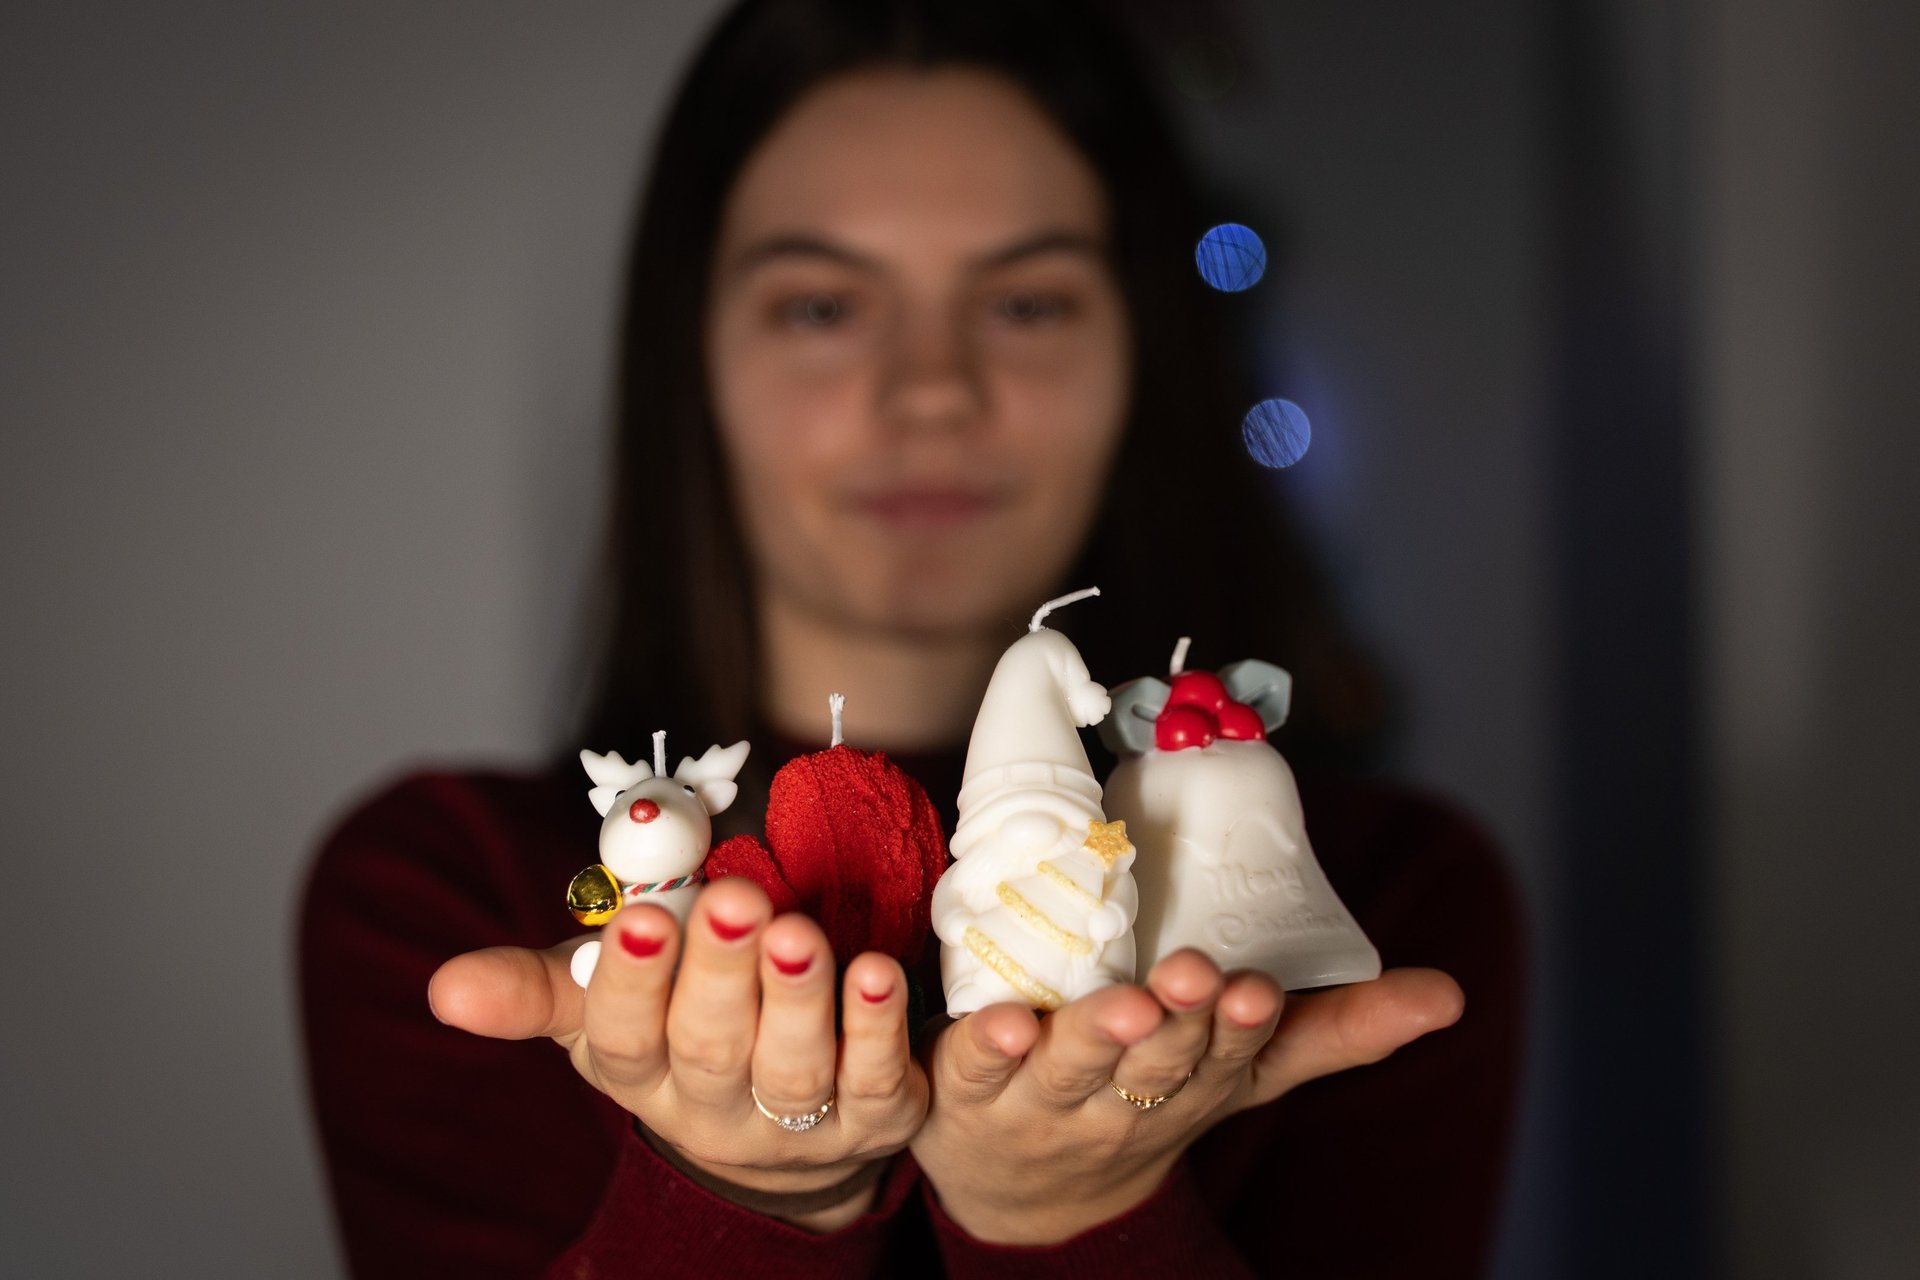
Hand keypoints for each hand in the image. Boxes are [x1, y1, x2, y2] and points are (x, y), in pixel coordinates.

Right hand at [428, 877, 927, 1230]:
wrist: (781, 1133)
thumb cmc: (677, 1030)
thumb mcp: (601, 1007)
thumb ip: (535, 986)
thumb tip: (447, 987)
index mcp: (637, 1072)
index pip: (621, 1038)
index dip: (633, 982)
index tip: (643, 919)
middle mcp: (713, 1108)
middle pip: (710, 1048)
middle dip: (721, 974)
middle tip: (737, 900)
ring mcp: (797, 1124)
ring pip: (796, 1068)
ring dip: (800, 997)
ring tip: (800, 931)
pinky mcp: (875, 1119)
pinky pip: (879, 1078)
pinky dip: (880, 1026)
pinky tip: (878, 972)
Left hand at [912, 950, 1462, 1244]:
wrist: (1032, 1199)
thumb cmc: (1150, 1104)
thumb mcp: (1246, 1075)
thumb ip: (1337, 1031)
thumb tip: (1449, 995)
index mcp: (1191, 1089)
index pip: (1223, 1062)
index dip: (1238, 1028)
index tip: (1252, 990)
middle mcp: (1120, 1103)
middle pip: (1152, 1064)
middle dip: (1177, 1024)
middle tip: (1193, 976)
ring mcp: (1040, 1100)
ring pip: (1069, 1068)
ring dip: (1092, 1033)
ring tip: (1118, 1000)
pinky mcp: (966, 1090)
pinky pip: (970, 1070)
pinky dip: (985, 1045)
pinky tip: (1000, 1019)